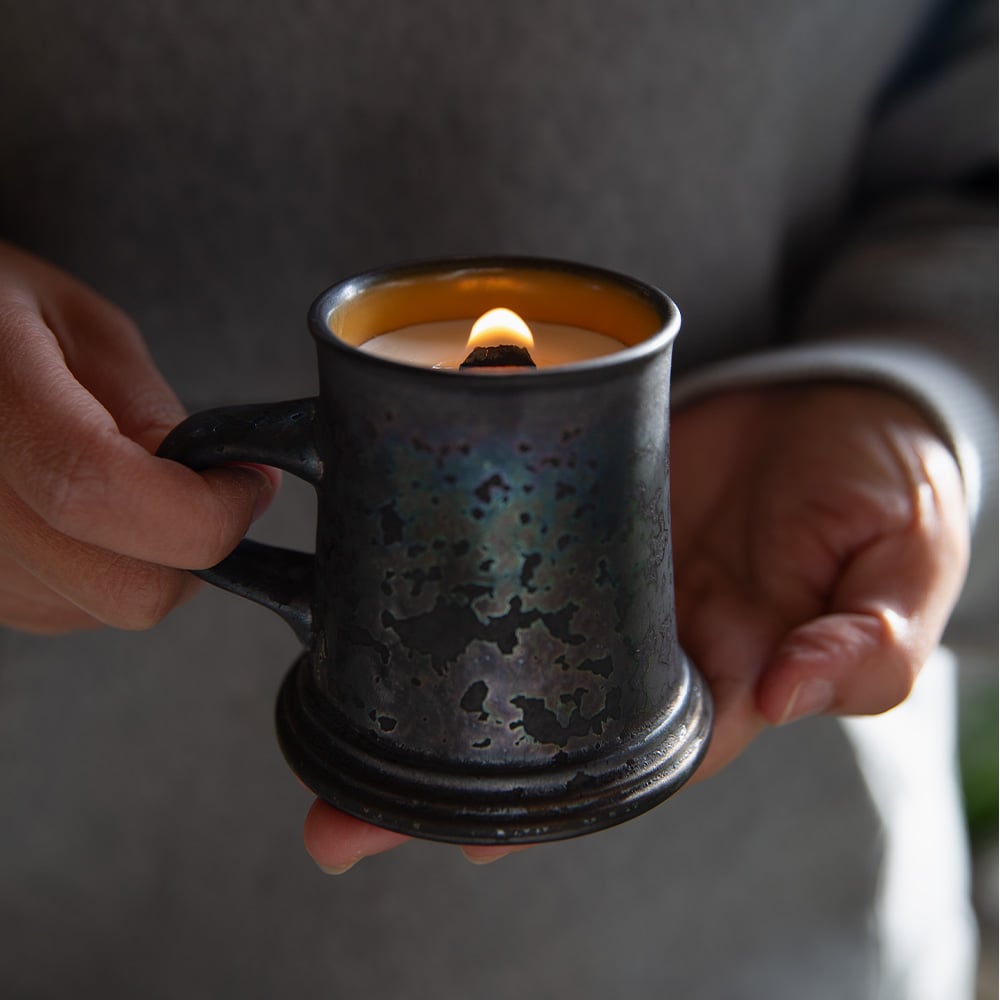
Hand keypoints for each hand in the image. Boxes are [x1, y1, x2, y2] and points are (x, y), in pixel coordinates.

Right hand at [0, 241, 277, 631]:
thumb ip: (150, 412)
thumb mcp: (88, 332)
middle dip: (196, 549)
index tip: (248, 484)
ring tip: (126, 487)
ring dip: (150, 560)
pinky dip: (106, 572)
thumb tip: (223, 480)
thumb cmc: (1, 320)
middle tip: (211, 492)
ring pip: (106, 609)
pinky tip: (86, 514)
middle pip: (121, 588)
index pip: (99, 492)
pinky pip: (70, 612)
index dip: (202, 507)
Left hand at [304, 380, 968, 871]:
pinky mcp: (585, 496)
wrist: (845, 396)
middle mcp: (656, 633)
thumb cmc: (887, 493)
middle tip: (345, 816)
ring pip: (514, 631)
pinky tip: (380, 583)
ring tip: (326, 714)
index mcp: (732, 671)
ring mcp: (611, 566)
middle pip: (547, 712)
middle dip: (453, 769)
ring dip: (428, 673)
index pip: (635, 759)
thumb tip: (787, 694)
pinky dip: (456, 563)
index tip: (464, 841)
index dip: (554, 804)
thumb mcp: (904, 571)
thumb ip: (863, 642)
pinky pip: (516, 535)